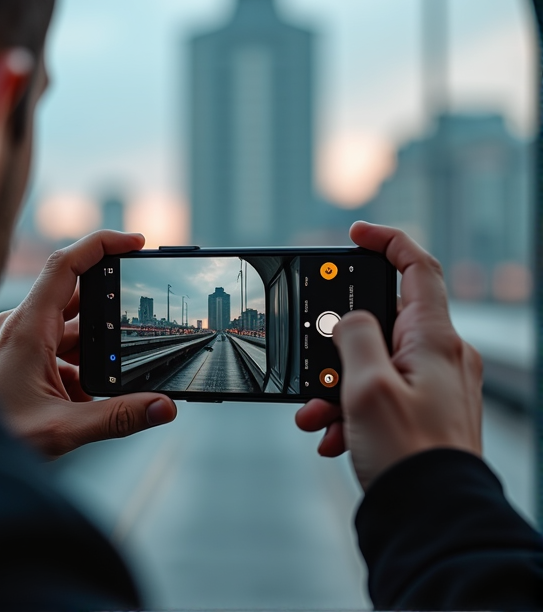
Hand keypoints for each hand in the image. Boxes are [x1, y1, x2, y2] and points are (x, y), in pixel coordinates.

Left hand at [0, 230, 176, 458]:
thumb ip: (117, 417)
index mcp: (28, 327)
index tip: (135, 242)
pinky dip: (80, 365)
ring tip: (114, 374)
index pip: (66, 264)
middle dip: (110, 311)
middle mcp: (23, 326)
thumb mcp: (61, 428)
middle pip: (77, 298)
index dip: (102, 244)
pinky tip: (88, 395)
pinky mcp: (20, 359)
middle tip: (138, 328)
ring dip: (95, 347)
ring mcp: (20, 342)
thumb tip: (164, 407)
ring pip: (70, 329)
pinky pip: (59, 350)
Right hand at [296, 222, 482, 489]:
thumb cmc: (407, 454)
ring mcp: (433, 385)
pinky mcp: (422, 410)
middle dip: (339, 341)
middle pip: (383, 320)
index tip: (355, 234)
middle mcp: (440, 357)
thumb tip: (351, 318)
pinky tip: (334, 434)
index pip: (417, 268)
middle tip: (314, 358)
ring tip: (318, 415)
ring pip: (374, 362)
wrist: (431, 519)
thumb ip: (354, 337)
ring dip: (338, 383)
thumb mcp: (367, 387)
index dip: (387, 241)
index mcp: (434, 340)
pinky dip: (351, 407)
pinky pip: (379, 392)